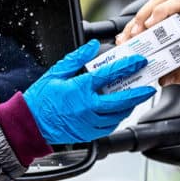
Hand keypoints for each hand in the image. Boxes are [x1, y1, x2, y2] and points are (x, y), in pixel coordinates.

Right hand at [23, 40, 155, 143]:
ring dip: (129, 106)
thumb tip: (91, 46)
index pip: (109, 75)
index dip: (127, 66)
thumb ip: (76, 59)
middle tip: (149, 86)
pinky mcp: (88, 133)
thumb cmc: (40, 99)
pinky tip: (119, 111)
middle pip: (121, 100)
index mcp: (79, 90)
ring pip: (117, 116)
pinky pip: (109, 127)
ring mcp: (88, 123)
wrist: (30, 124)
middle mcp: (87, 108)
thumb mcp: (56, 73)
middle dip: (138, 93)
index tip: (138, 61)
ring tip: (135, 98)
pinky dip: (117, 118)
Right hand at [116, 0, 179, 84]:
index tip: (152, 24)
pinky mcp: (175, 20)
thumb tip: (163, 79)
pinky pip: (156, 16)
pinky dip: (143, 25)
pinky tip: (132, 37)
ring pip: (156, 5)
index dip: (164, 10)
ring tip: (128, 36)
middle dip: (144, 14)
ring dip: (140, 19)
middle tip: (134, 33)